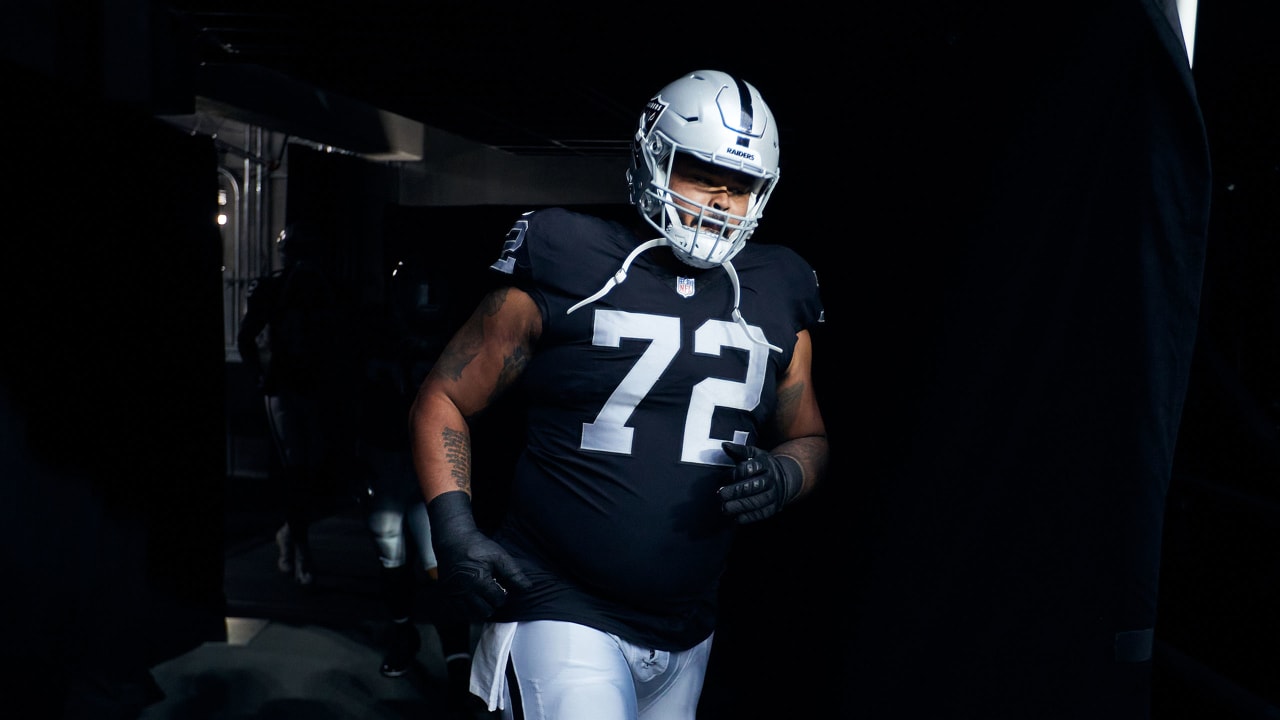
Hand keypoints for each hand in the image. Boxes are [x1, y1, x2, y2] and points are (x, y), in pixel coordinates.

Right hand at [427, 491, 531, 619]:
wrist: (452, 539)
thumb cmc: (477, 546)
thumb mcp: (499, 556)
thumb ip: (514, 573)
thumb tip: (528, 588)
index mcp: (478, 581)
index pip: (498, 600)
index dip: (503, 594)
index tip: (500, 584)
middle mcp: (463, 590)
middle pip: (485, 611)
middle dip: (492, 603)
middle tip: (492, 591)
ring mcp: (452, 594)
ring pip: (471, 615)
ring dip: (480, 608)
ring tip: (482, 595)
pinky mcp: (445, 594)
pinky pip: (458, 612)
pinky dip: (467, 609)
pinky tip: (472, 598)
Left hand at [717, 442, 802, 523]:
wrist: (785, 478)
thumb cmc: (762, 466)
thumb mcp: (754, 454)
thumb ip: (739, 450)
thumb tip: (724, 445)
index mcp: (765, 464)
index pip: (748, 468)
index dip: (733, 474)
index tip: (721, 479)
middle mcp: (771, 479)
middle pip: (753, 486)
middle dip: (735, 491)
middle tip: (720, 494)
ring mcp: (774, 494)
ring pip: (757, 501)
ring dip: (740, 506)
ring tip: (725, 508)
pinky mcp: (774, 507)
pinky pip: (761, 513)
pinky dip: (748, 517)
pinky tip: (735, 518)